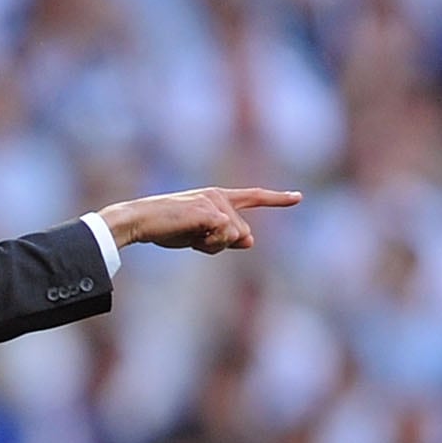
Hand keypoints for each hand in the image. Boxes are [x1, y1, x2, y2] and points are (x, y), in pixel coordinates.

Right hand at [98, 186, 301, 253]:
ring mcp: (215, 202)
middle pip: (244, 234)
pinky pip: (225, 235)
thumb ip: (226, 237)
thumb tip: (250, 241)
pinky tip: (190, 235)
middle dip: (223, 246)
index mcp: (218, 198)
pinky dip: (209, 243)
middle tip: (195, 239)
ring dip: (215, 246)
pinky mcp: (209, 210)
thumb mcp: (201, 235)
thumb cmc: (169, 228)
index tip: (298, 197)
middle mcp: (219, 196)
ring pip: (236, 237)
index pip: (253, 197)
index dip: (277, 199)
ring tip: (191, 236)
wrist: (143, 220)